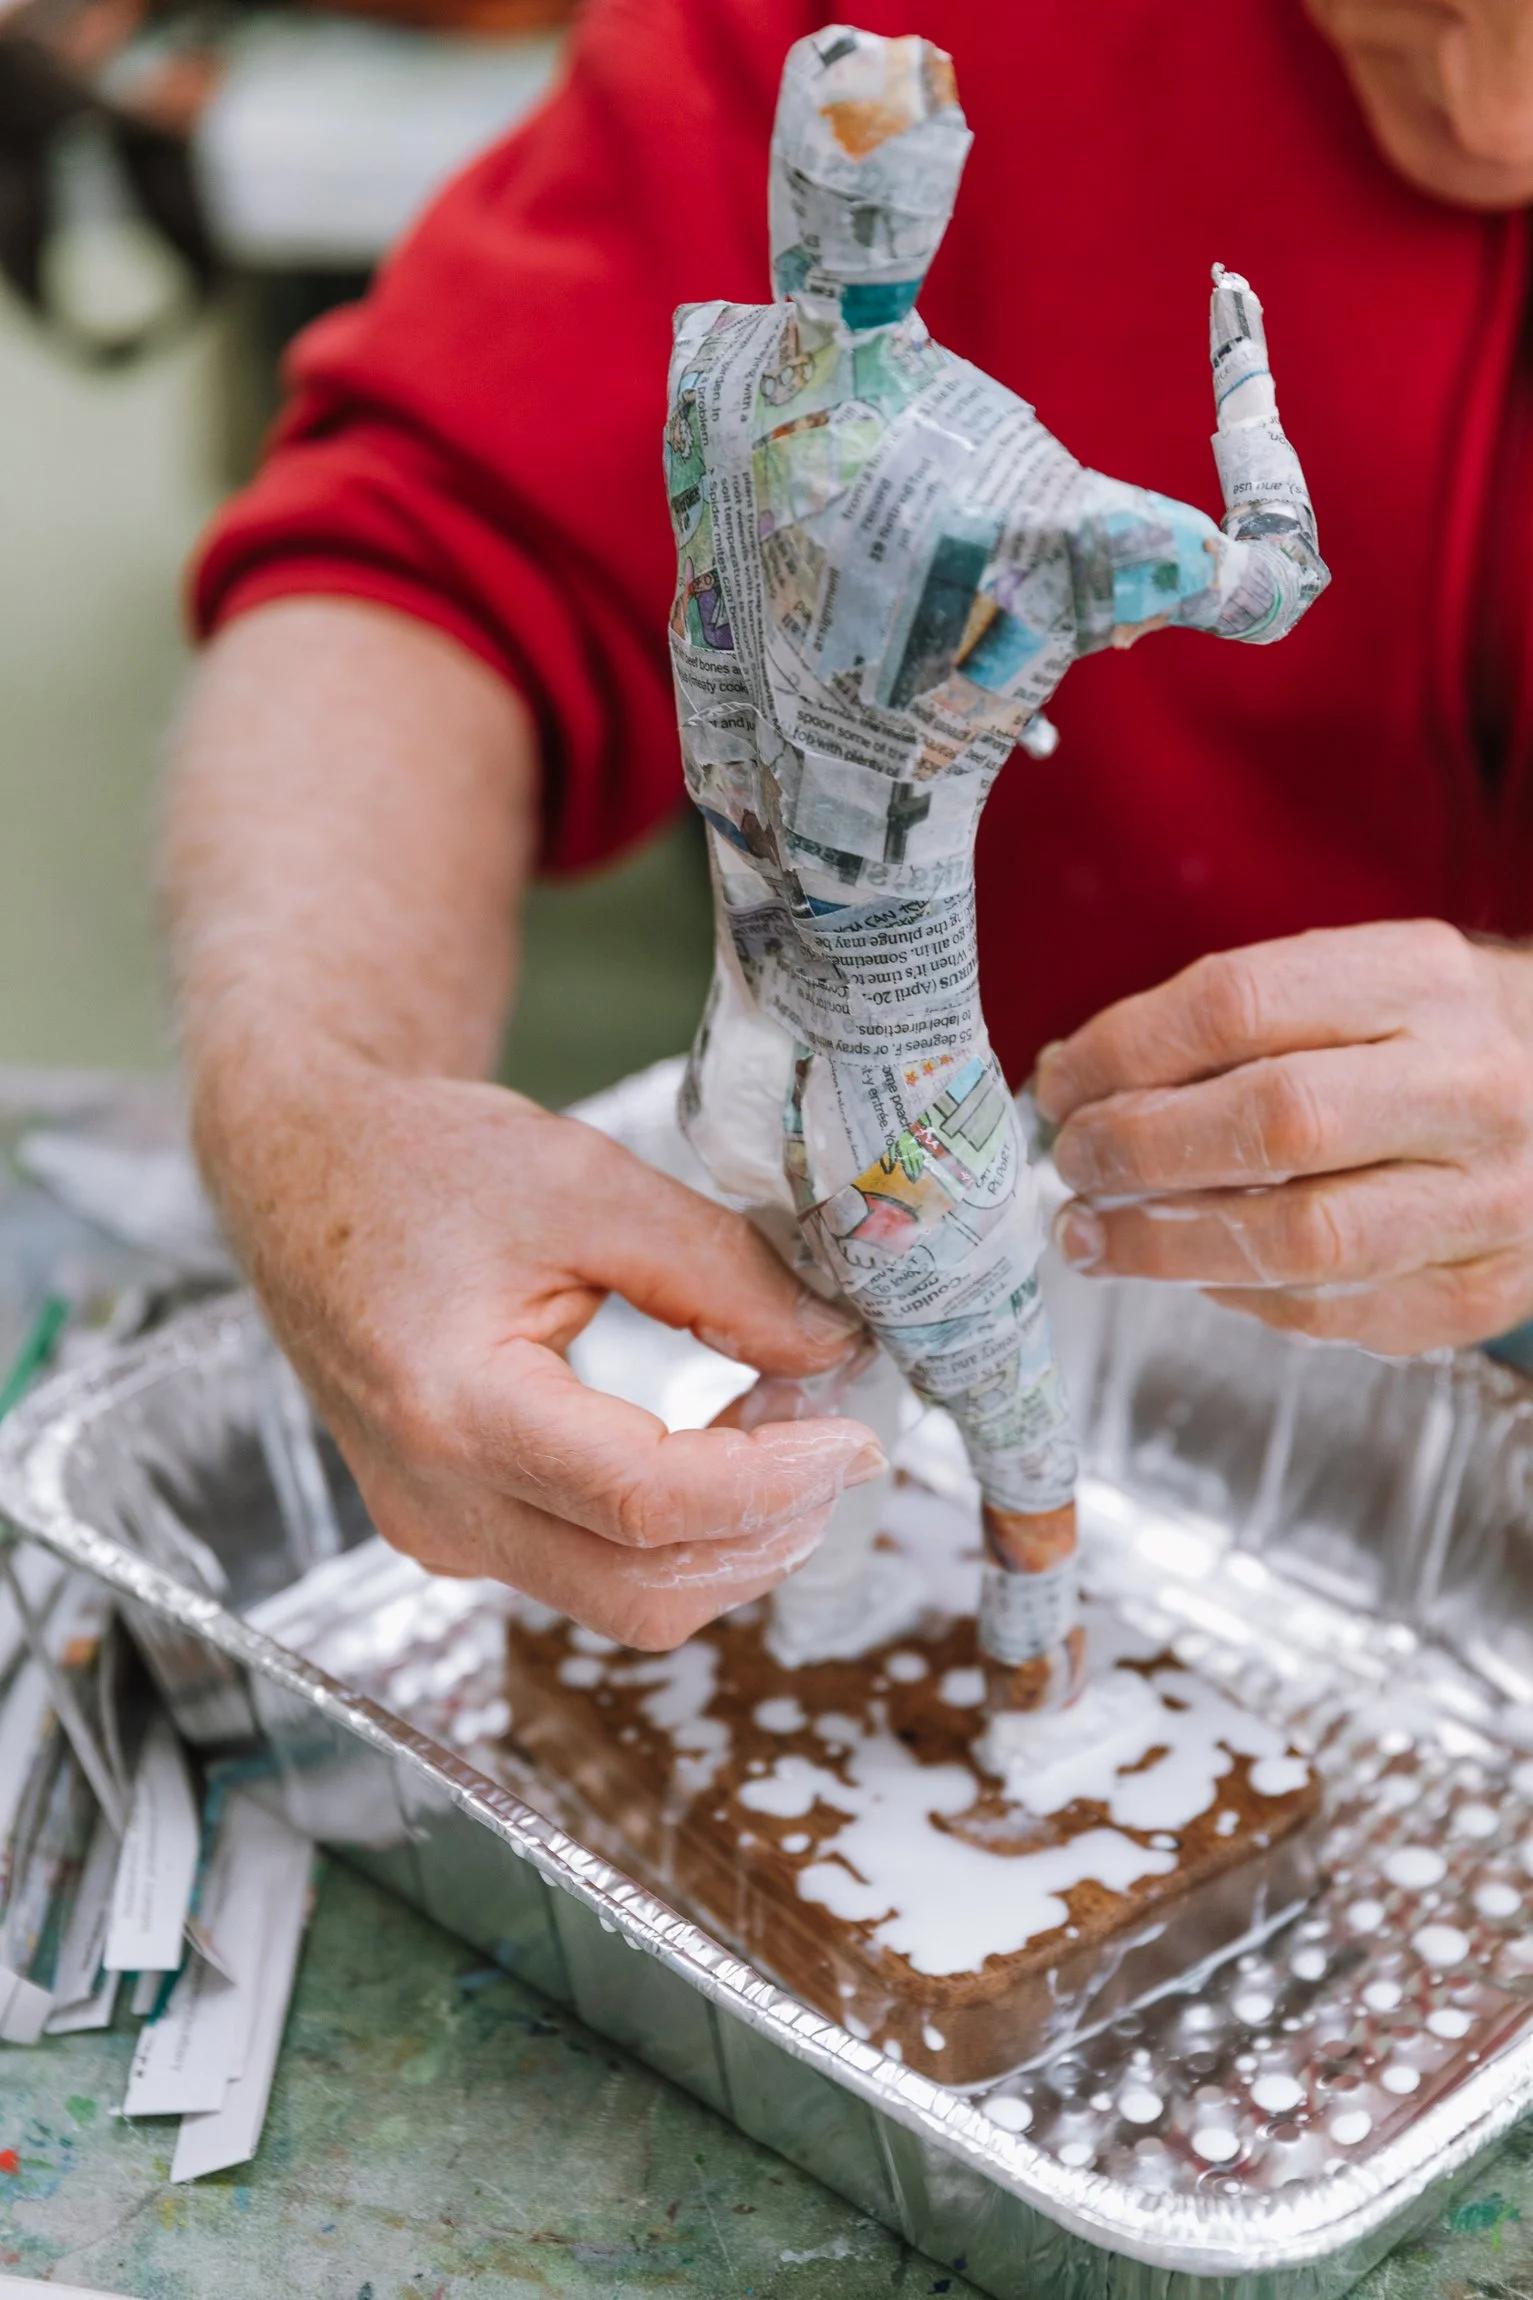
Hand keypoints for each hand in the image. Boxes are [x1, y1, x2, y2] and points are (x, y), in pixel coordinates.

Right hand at [204, 1063, 882, 1648]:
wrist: (304, 1174)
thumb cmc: (420, 1164)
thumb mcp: (587, 1183)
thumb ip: (720, 1270)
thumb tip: (832, 1349)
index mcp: (452, 1409)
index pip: (645, 1505)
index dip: (773, 1483)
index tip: (851, 1434)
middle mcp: (434, 1502)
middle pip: (643, 1593)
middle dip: (769, 1532)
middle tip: (841, 1441)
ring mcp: (436, 1534)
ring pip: (623, 1603)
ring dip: (728, 1542)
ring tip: (781, 1432)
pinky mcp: (450, 1533)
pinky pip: (586, 1572)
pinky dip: (672, 1534)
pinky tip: (712, 1448)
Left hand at [1034, 921, 1532, 1354]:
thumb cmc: (1437, 1039)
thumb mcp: (1360, 983)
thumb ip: (1233, 1022)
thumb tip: (1077, 1083)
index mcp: (1422, 980)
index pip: (1239, 1005)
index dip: (1123, 1051)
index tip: (1062, 1083)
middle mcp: (1468, 1087)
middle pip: (1273, 1124)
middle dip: (1139, 1153)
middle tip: (1074, 1165)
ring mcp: (1490, 1198)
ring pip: (1302, 1242)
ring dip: (1166, 1248)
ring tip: (1095, 1236)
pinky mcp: (1484, 1289)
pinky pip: (1338, 1314)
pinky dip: (1243, 1297)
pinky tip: (1197, 1271)